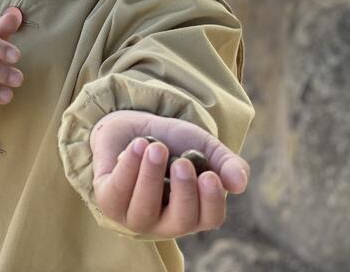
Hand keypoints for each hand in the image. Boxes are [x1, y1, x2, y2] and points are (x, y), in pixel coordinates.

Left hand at [90, 110, 249, 237]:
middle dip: (182, 192)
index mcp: (193, 212)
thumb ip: (225, 162)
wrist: (133, 126)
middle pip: (179, 220)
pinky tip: (138, 145)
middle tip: (183, 163)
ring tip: (156, 146)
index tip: (210, 176)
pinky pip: (118, 192)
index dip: (211, 201)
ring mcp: (134, 215)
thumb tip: (240, 183)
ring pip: (145, 209)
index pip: (210, 218)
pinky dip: (129, 167)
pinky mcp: (109, 201)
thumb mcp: (203, 146)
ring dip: (151, 176)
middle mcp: (165, 222)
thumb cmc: (172, 143)